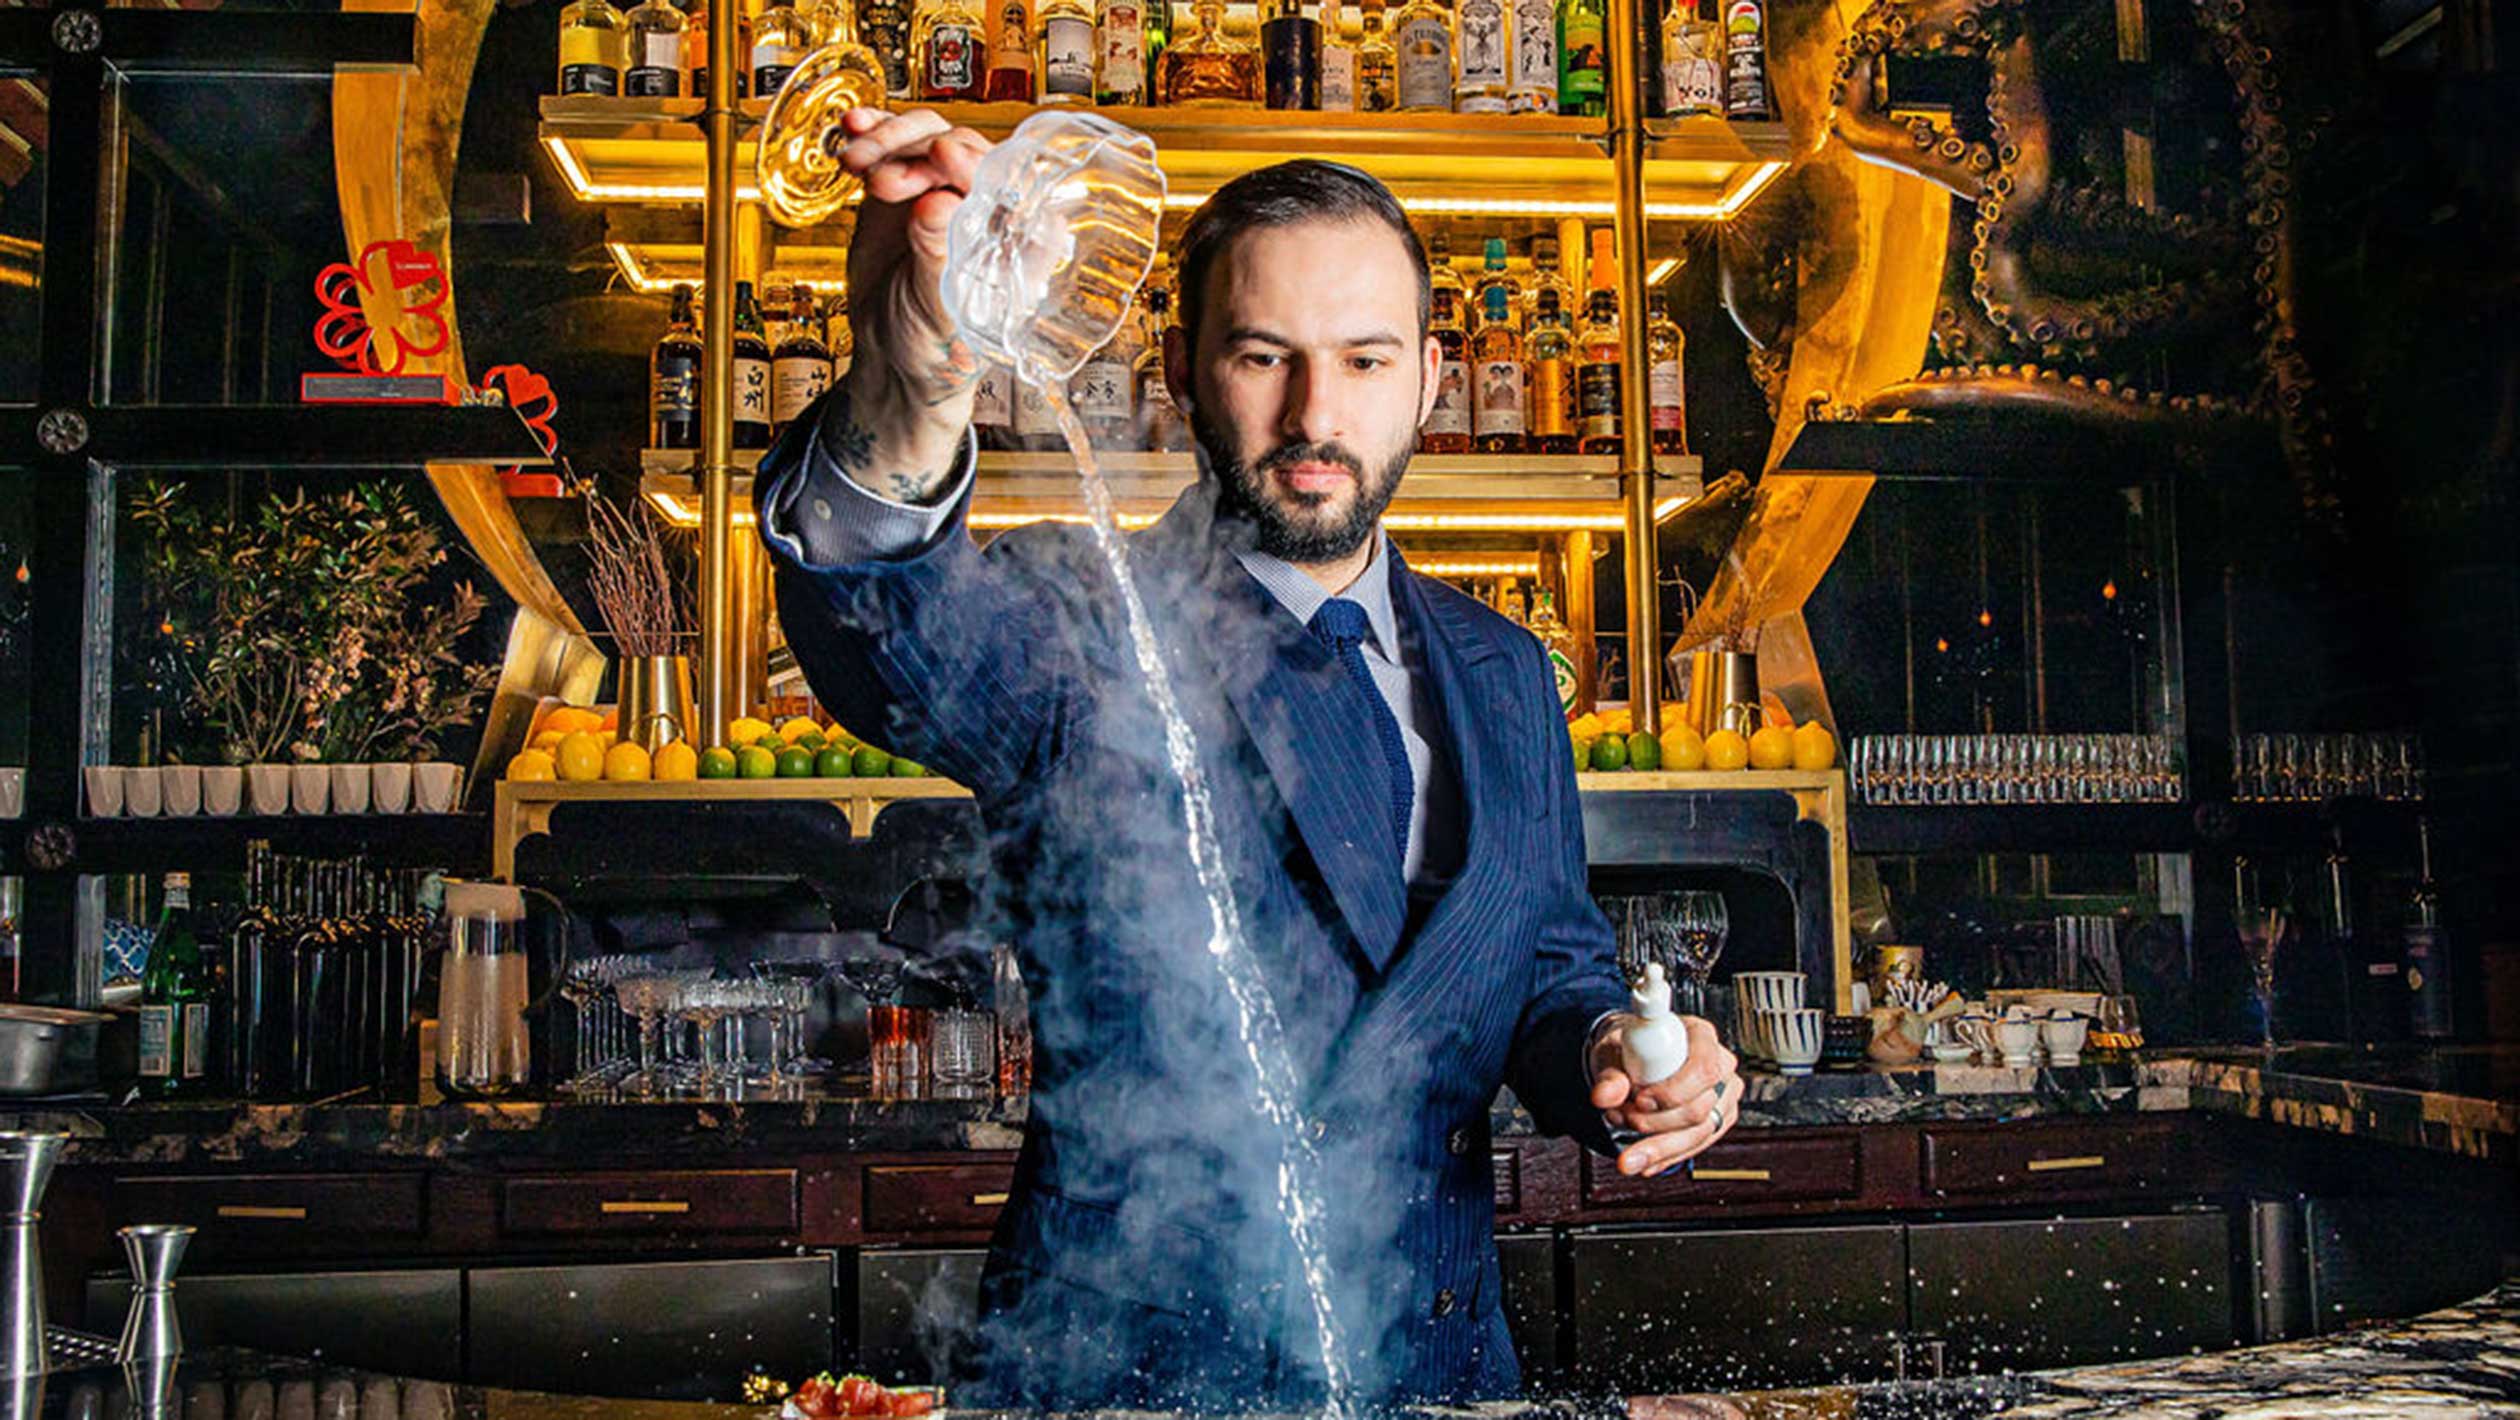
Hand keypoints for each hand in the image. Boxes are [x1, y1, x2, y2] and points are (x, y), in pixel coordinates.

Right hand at [830, 108, 992, 493]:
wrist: (893, 354)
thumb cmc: (936, 346)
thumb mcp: (937, 309)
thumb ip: (938, 257)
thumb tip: (937, 205)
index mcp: (1021, 238)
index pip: (1006, 184)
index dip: (974, 164)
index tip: (941, 156)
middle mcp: (989, 206)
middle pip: (964, 151)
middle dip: (919, 157)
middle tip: (882, 183)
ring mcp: (948, 189)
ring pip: (928, 138)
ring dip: (890, 143)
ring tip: (856, 165)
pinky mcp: (910, 183)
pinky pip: (897, 146)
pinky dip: (874, 133)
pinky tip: (854, 127)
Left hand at [1588, 1014, 1741, 1176]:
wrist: (1633, 1057)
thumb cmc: (1631, 1048)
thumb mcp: (1614, 1054)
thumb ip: (1610, 1076)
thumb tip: (1603, 1096)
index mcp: (1699, 1036)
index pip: (1702, 1069)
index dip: (1671, 1092)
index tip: (1639, 1100)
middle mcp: (1720, 1065)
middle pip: (1699, 1108)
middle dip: (1655, 1123)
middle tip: (1621, 1118)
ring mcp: (1723, 1095)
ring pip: (1699, 1133)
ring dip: (1657, 1145)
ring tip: (1626, 1147)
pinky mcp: (1718, 1120)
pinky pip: (1696, 1147)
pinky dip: (1666, 1157)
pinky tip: (1644, 1161)